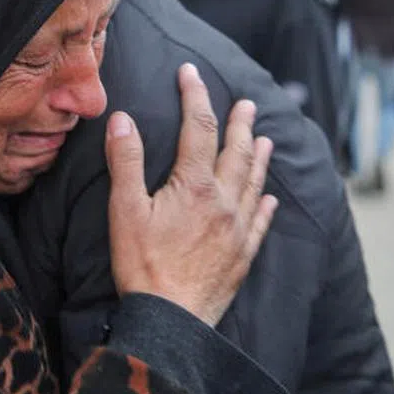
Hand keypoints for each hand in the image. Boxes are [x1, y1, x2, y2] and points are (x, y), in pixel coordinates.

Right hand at [106, 63, 276, 326]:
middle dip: (239, 122)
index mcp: (194, 186)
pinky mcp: (242, 257)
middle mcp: (224, 202)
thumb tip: (122, 119)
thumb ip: (125, 161)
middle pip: (235, 151)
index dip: (194, 95)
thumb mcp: (124, 210)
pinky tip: (271, 200)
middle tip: (247, 102)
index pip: (198, 128)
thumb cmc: (142, 265)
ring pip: (254, 183)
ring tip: (265, 138)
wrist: (171, 321)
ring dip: (259, 157)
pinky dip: (266, 206)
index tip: (190, 72)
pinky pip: (260, 224)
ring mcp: (237, 230)